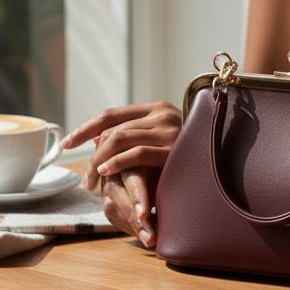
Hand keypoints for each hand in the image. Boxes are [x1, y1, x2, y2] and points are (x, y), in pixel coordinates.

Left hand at [62, 101, 182, 246]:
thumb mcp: (157, 142)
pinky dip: (117, 162)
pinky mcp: (174, 149)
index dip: (85, 128)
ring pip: (120, 138)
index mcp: (156, 108)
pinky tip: (105, 172)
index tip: (66, 143)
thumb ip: (132, 136)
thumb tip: (94, 138)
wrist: (223, 163)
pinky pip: (137, 153)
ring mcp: (169, 129)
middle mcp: (162, 113)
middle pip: (112, 129)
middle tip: (85, 179)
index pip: (110, 114)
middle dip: (92, 154)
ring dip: (100, 161)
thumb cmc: (187, 159)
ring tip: (92, 181)